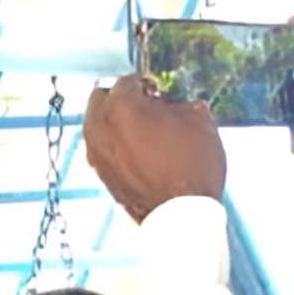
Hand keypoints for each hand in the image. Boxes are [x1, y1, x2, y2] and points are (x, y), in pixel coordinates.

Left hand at [78, 77, 228, 220]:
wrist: (181, 213)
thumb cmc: (193, 163)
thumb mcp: (198, 119)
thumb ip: (178, 102)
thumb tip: (169, 104)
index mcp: (122, 106)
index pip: (128, 81)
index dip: (146, 84)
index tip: (158, 92)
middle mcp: (99, 126)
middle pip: (101, 98)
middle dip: (119, 98)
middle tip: (144, 107)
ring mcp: (95, 151)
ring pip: (97, 124)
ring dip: (114, 121)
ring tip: (141, 131)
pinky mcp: (97, 172)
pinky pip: (100, 147)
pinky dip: (113, 143)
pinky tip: (136, 151)